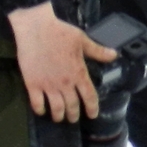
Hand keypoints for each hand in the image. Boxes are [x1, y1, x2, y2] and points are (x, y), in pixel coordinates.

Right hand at [7, 2, 116, 121]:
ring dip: (59, 116)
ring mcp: (48, 84)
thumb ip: (98, 51)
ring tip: (59, 118)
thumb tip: (114, 55)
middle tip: (73, 118)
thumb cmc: (60, 32)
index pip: (89, 97)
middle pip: (72, 106)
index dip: (92, 108)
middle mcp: (65, 83)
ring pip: (56, 108)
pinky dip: (40, 110)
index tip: (92, 114)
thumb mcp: (82, 40)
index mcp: (79, 73)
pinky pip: (37, 102)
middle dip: (74, 115)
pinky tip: (41, 111)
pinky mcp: (32, 83)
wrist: (35, 29)